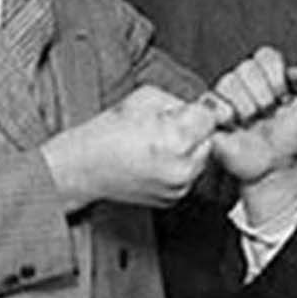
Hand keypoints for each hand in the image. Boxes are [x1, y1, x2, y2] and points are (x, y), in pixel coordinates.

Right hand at [40, 85, 222, 209]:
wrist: (85, 166)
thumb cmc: (109, 131)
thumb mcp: (146, 98)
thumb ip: (180, 102)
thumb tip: (204, 107)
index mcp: (177, 139)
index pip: (210, 118)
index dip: (195, 111)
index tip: (182, 112)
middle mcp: (182, 168)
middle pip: (209, 140)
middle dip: (194, 131)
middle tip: (164, 128)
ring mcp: (178, 187)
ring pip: (201, 160)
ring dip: (188, 150)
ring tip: (157, 145)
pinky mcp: (173, 199)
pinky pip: (188, 177)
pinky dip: (178, 167)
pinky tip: (154, 161)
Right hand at [209, 57, 296, 186]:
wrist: (277, 166)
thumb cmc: (293, 137)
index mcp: (267, 74)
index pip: (266, 56)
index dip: (276, 77)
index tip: (285, 98)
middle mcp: (245, 82)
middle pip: (246, 68)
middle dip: (264, 96)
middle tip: (268, 114)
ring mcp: (226, 98)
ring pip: (229, 82)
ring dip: (247, 108)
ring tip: (253, 124)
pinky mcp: (211, 115)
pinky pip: (210, 100)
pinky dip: (225, 113)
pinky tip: (236, 126)